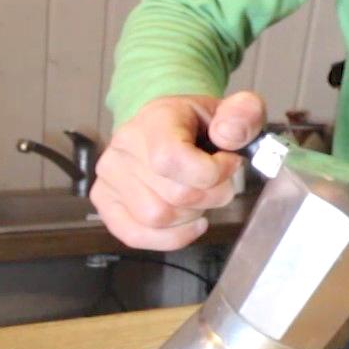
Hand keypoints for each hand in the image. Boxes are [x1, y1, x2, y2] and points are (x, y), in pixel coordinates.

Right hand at [89, 90, 265, 250]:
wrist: (173, 126)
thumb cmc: (201, 124)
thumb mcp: (233, 110)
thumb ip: (243, 115)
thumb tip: (228, 136)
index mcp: (155, 119)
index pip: (172, 159)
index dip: (212, 172)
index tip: (230, 162)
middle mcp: (124, 146)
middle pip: (174, 195)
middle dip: (212, 196)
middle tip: (221, 183)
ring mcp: (110, 175)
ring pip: (157, 218)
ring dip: (192, 215)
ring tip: (201, 197)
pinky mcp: (106, 201)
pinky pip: (135, 235)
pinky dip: (171, 237)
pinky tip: (191, 222)